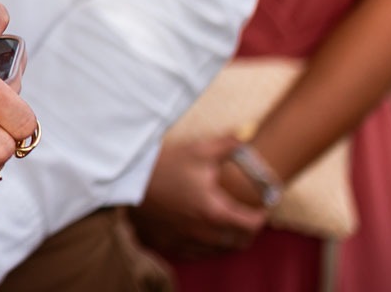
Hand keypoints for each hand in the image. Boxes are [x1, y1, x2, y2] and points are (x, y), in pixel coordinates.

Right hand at [131, 136, 266, 260]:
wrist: (127, 180)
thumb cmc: (164, 165)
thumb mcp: (198, 150)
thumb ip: (227, 145)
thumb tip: (248, 135)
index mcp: (215, 211)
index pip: (251, 225)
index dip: (261, 217)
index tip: (262, 208)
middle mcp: (204, 233)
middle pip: (238, 243)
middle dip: (248, 232)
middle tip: (248, 218)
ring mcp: (186, 241)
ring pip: (218, 251)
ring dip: (228, 241)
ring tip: (228, 226)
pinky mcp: (169, 244)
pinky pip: (196, 254)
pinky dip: (206, 247)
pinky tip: (203, 234)